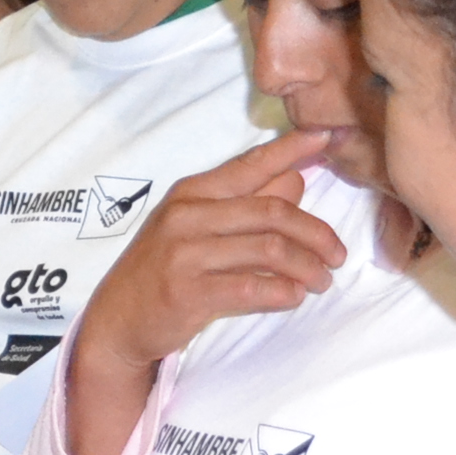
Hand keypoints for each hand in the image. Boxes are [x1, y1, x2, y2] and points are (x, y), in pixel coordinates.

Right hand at [64, 131, 346, 454]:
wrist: (117, 321)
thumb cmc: (162, 271)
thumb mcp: (196, 228)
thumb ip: (245, 203)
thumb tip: (296, 179)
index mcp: (192, 194)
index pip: (251, 164)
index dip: (293, 148)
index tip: (330, 133)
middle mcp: (187, 217)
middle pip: (273, 212)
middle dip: (317, 234)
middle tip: (337, 255)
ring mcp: (186, 254)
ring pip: (270, 250)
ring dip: (307, 267)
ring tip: (321, 281)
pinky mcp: (189, 292)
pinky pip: (253, 288)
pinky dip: (283, 293)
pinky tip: (292, 297)